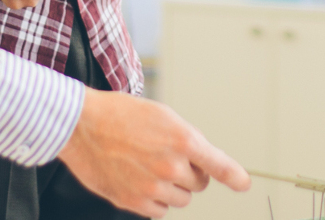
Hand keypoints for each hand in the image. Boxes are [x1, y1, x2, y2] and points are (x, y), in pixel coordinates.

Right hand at [58, 88, 248, 216]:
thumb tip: (201, 161)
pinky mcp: (134, 202)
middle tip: (166, 157)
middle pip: (198, 184)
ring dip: (171, 188)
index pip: (218, 164)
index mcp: (182, 139)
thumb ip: (186, 139)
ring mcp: (153, 186)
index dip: (233, 176)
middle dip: (189, 174)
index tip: (243, 184)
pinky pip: (159, 211)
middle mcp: (171, 166)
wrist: (82, 126)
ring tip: (148, 167)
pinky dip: (155, 201)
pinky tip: (139, 181)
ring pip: (180, 200)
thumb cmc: (120, 114)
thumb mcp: (162, 115)